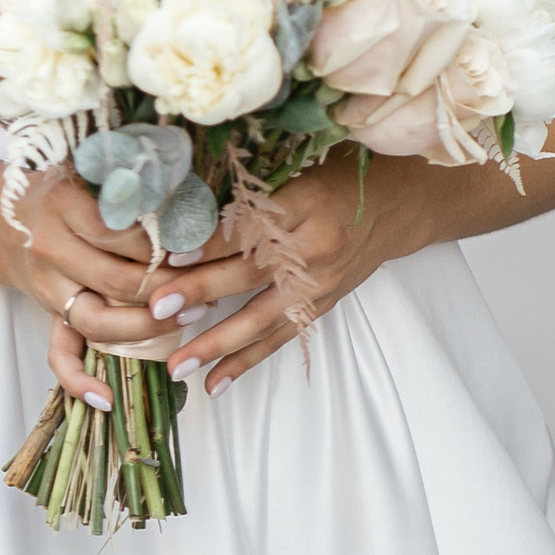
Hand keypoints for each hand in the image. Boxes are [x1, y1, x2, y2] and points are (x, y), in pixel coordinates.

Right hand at [5, 165, 200, 412]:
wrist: (3, 217)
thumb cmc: (65, 192)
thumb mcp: (92, 176)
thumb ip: (134, 189)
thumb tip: (193, 208)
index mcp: (66, 206)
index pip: (124, 233)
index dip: (167, 244)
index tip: (200, 248)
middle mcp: (51, 248)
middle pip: (119, 279)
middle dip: (171, 289)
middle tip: (209, 287)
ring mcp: (48, 287)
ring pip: (99, 321)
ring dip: (149, 326)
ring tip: (190, 317)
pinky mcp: (47, 315)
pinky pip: (58, 356)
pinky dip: (80, 382)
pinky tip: (108, 399)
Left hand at [127, 154, 433, 398]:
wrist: (395, 205)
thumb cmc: (336, 179)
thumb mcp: (297, 171)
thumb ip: (251, 194)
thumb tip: (181, 218)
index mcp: (307, 201)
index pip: (253, 223)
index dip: (212, 240)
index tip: (172, 253)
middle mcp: (315, 246)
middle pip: (252, 272)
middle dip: (202, 292)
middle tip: (158, 309)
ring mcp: (320, 282)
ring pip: (263, 317)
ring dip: (218, 343)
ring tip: (178, 364)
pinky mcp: (321, 306)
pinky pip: (280, 339)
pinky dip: (246, 362)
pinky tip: (214, 383)